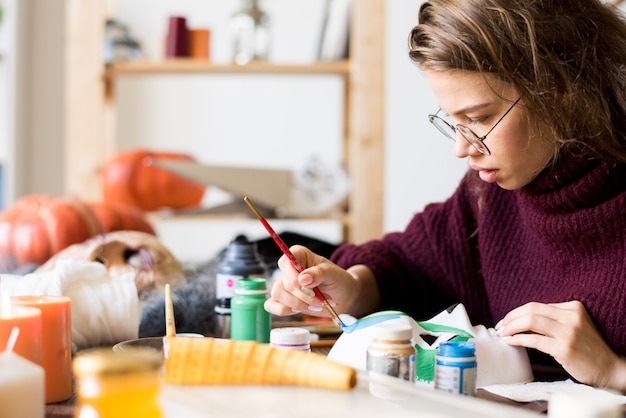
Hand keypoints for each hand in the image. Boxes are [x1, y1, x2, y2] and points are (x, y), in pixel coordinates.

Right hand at [264, 245, 378, 317]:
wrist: (342, 296)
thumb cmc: (338, 281)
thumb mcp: (333, 274)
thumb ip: (319, 274)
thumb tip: (302, 279)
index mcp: (298, 255)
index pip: (285, 262)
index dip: (294, 277)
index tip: (310, 286)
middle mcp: (288, 268)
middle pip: (283, 283)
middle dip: (302, 296)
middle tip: (320, 300)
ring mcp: (284, 284)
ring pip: (277, 294)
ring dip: (298, 304)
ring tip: (315, 305)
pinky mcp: (283, 299)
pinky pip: (271, 305)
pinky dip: (285, 311)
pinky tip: (300, 310)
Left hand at [496, 301, 625, 391]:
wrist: (609, 368)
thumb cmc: (586, 349)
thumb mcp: (573, 326)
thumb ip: (552, 319)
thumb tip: (520, 319)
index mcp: (573, 307)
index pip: (535, 306)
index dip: (516, 313)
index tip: (505, 321)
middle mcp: (571, 316)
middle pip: (531, 310)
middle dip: (510, 318)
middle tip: (500, 327)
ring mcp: (569, 332)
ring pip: (531, 321)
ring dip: (511, 327)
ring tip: (502, 334)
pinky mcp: (564, 348)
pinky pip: (534, 339)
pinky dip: (518, 339)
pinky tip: (510, 342)